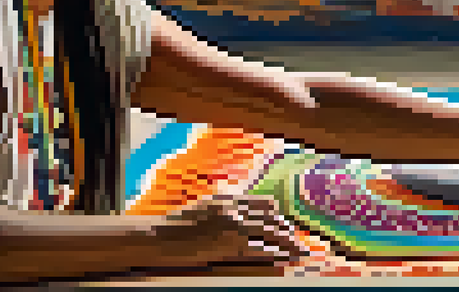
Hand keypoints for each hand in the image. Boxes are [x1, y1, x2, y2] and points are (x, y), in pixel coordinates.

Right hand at [154, 194, 302, 267]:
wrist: (157, 237)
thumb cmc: (175, 227)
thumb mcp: (203, 208)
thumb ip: (224, 208)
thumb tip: (242, 215)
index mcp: (228, 199)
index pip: (264, 203)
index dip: (278, 216)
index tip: (285, 225)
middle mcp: (234, 208)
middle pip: (272, 218)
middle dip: (287, 230)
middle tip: (298, 240)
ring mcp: (233, 225)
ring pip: (271, 233)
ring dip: (289, 243)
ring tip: (300, 251)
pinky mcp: (230, 244)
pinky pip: (262, 249)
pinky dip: (277, 254)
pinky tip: (286, 260)